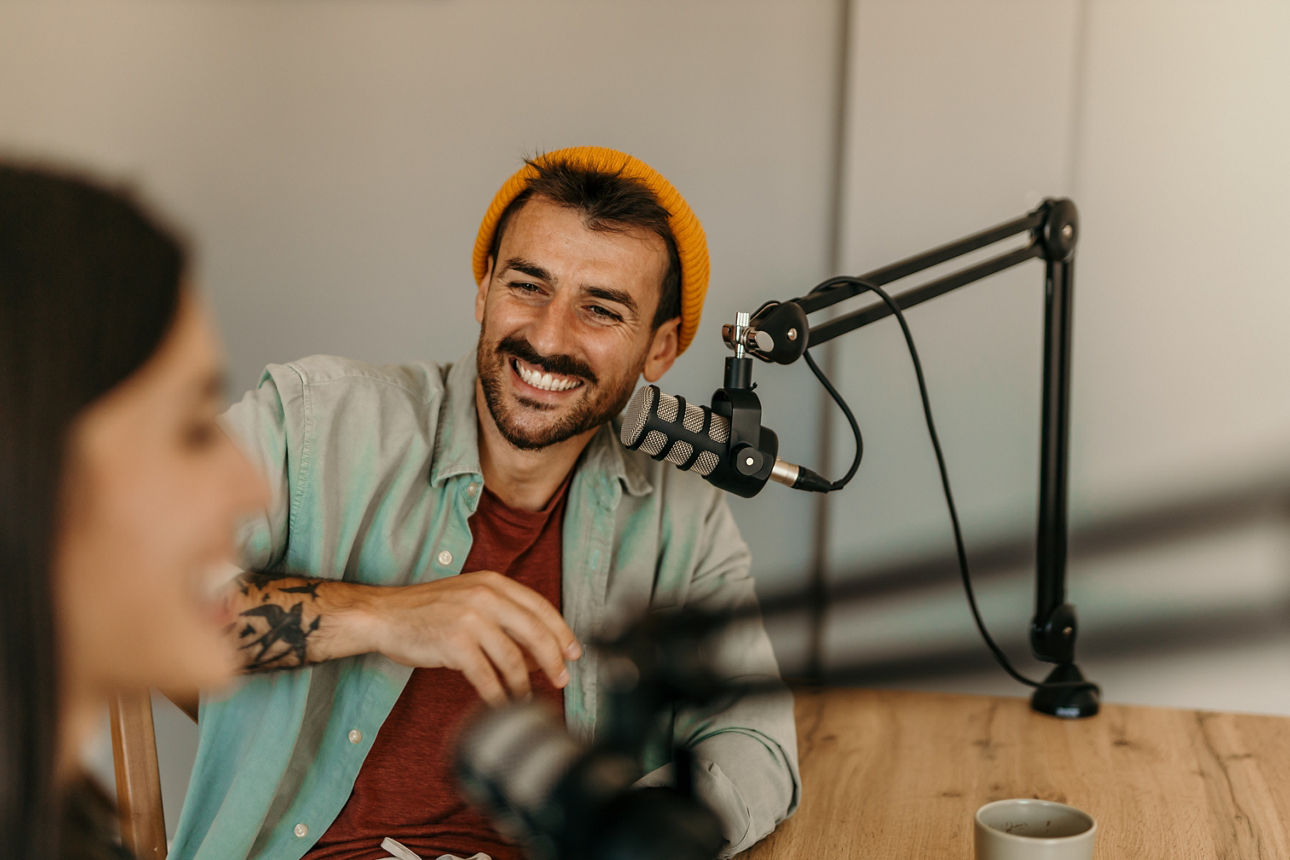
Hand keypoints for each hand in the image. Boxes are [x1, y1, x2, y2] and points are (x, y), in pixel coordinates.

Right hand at [358, 570, 581, 704]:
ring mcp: (470, 619)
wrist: (384, 615)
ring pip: (513, 658)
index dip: (562, 632)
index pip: (540, 607)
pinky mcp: (454, 643)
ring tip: (526, 698)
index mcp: (494, 583)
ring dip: (524, 684)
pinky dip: (498, 695)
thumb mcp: (470, 599)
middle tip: (562, 680)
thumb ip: (503, 615)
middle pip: (535, 632)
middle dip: (553, 660)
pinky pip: (487, 676)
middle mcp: (486, 596)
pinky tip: (501, 703)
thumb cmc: (428, 611)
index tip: (574, 653)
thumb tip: (539, 649)